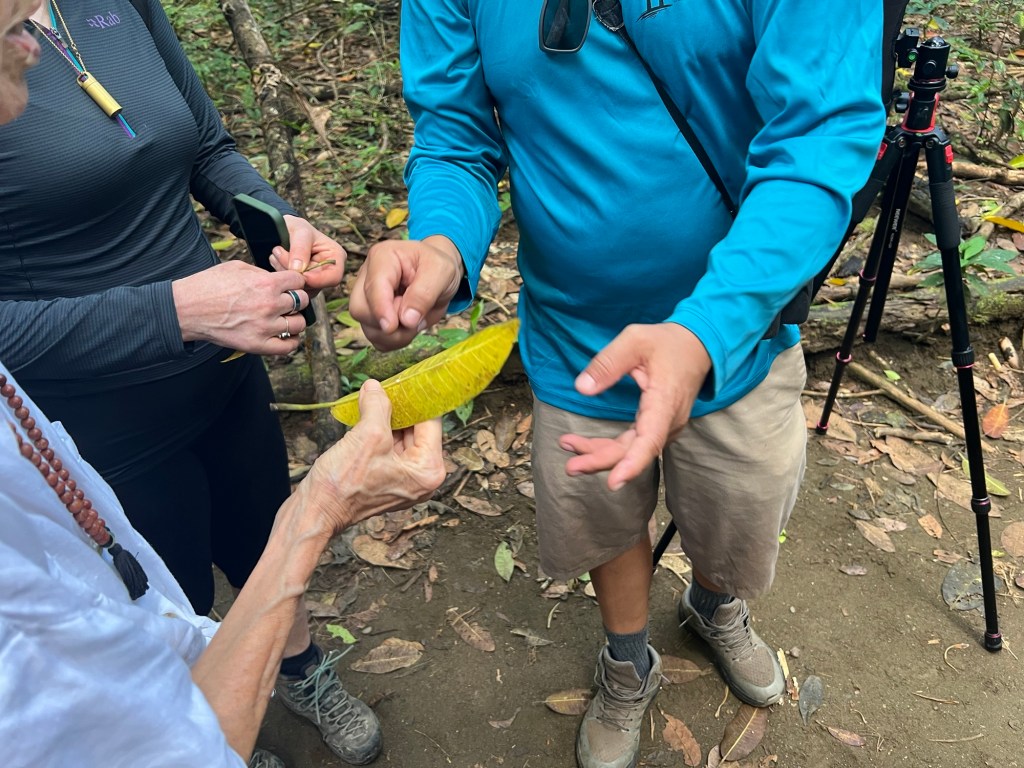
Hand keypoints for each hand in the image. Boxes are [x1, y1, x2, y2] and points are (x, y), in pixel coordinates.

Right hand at [172, 260, 308, 353]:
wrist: (186, 309)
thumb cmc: (208, 285)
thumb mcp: (238, 267)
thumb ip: (263, 273)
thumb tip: (280, 280)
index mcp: (266, 283)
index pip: (299, 281)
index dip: (294, 281)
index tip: (288, 284)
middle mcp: (269, 305)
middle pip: (302, 302)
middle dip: (295, 299)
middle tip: (285, 301)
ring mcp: (264, 327)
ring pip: (299, 324)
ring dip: (294, 320)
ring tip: (284, 318)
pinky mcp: (257, 345)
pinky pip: (288, 347)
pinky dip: (291, 342)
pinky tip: (285, 335)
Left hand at [271, 216, 345, 293]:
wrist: (284, 228)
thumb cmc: (296, 227)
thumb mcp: (299, 231)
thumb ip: (300, 249)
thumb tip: (299, 269)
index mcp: (336, 257)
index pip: (333, 277)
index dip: (316, 279)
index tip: (296, 270)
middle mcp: (329, 271)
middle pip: (315, 285)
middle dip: (295, 273)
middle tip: (278, 252)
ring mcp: (316, 279)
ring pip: (302, 288)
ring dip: (285, 273)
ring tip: (277, 253)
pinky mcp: (304, 284)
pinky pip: (293, 288)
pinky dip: (282, 276)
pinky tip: (276, 260)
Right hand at [297, 379, 445, 535]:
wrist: (314, 513)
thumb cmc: (342, 486)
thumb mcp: (366, 436)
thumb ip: (378, 406)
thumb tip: (377, 387)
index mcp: (428, 470)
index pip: (431, 422)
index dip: (415, 399)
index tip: (404, 380)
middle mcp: (421, 478)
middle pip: (417, 430)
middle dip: (399, 409)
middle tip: (383, 388)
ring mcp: (403, 480)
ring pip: (400, 437)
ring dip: (385, 419)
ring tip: (370, 400)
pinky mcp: (386, 480)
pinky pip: (388, 448)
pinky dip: (377, 432)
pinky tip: (364, 418)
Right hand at [349, 235, 464, 350]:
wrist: (439, 275)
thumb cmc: (438, 266)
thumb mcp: (441, 272)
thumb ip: (424, 293)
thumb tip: (406, 320)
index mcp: (382, 257)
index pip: (372, 287)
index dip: (381, 309)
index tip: (392, 327)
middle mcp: (368, 277)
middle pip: (360, 310)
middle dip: (388, 324)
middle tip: (415, 318)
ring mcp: (367, 299)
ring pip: (366, 328)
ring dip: (394, 336)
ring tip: (416, 321)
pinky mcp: (373, 317)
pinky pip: (376, 338)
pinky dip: (393, 341)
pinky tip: (408, 330)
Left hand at [559, 323, 711, 490]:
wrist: (697, 345)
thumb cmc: (668, 342)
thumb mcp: (635, 340)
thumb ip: (608, 363)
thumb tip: (582, 388)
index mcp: (664, 401)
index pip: (650, 440)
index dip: (632, 464)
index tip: (614, 482)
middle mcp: (668, 421)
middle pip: (634, 451)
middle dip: (601, 461)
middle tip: (571, 467)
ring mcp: (664, 426)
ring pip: (630, 450)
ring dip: (600, 455)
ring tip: (570, 451)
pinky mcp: (657, 426)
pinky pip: (633, 443)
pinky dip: (609, 448)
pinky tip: (585, 447)